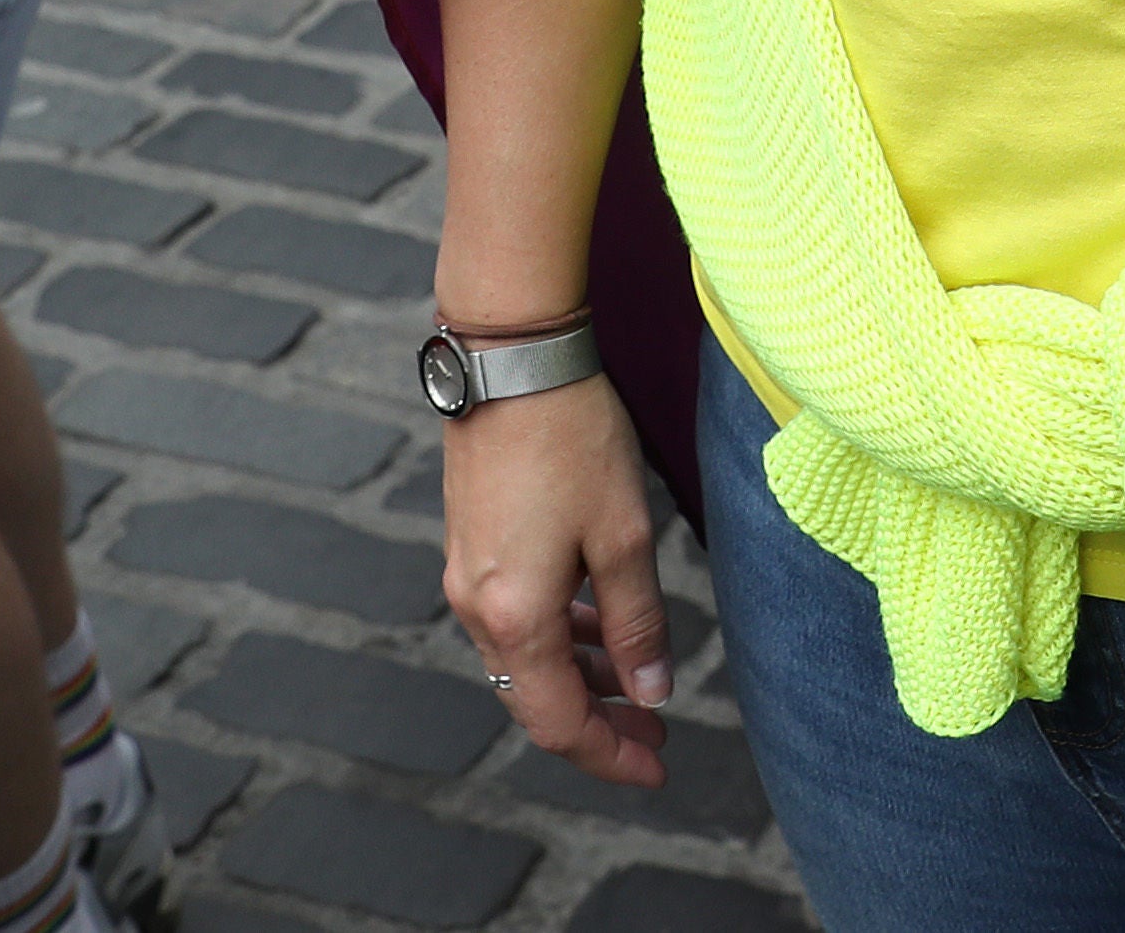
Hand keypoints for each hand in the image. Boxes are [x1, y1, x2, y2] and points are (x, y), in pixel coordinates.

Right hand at [441, 371, 672, 786]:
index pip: (558, 722)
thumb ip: (637, 621)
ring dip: (580, 674)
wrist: (510, 358)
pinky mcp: (471, 541)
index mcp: (513, 617)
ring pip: (525, 655)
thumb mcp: (622, 533)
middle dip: (598, 719)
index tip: (656, 766)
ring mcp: (467, 574)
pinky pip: (514, 614)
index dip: (609, 754)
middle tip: (655, 729)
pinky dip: (558, 631)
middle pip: (536, 696)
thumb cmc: (570, 437)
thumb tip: (652, 688)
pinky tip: (595, 618)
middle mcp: (477, 607)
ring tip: (636, 679)